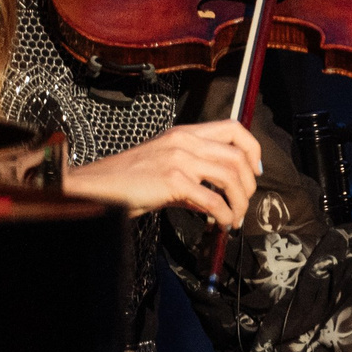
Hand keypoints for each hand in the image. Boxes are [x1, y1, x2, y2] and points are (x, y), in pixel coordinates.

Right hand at [65, 120, 262, 225]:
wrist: (96, 186)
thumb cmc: (128, 180)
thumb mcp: (165, 168)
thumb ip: (194, 179)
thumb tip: (218, 201)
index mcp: (185, 133)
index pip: (233, 128)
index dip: (252, 149)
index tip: (256, 171)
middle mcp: (185, 141)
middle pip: (238, 156)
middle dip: (249, 184)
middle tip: (245, 202)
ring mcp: (179, 159)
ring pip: (231, 177)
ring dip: (240, 203)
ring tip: (235, 217)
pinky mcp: (173, 180)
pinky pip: (213, 200)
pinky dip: (225, 215)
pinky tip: (221, 223)